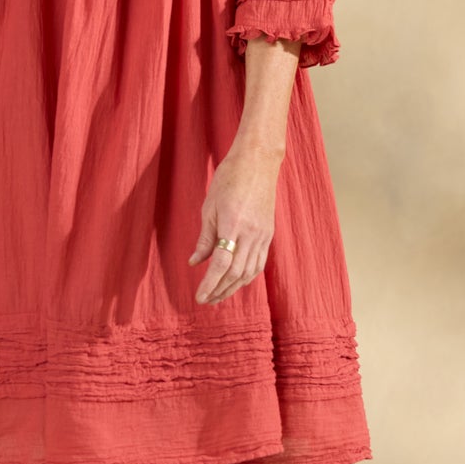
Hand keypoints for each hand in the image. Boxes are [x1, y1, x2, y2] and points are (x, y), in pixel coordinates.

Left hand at [188, 143, 280, 303]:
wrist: (257, 162)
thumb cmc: (229, 180)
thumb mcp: (209, 207)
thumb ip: (205, 238)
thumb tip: (195, 262)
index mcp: (233, 224)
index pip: (222, 264)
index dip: (210, 283)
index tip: (200, 297)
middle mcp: (251, 233)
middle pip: (236, 272)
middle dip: (220, 290)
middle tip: (206, 300)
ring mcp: (263, 235)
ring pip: (249, 271)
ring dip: (233, 287)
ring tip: (219, 295)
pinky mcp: (269, 233)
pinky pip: (259, 262)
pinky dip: (247, 276)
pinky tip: (237, 282)